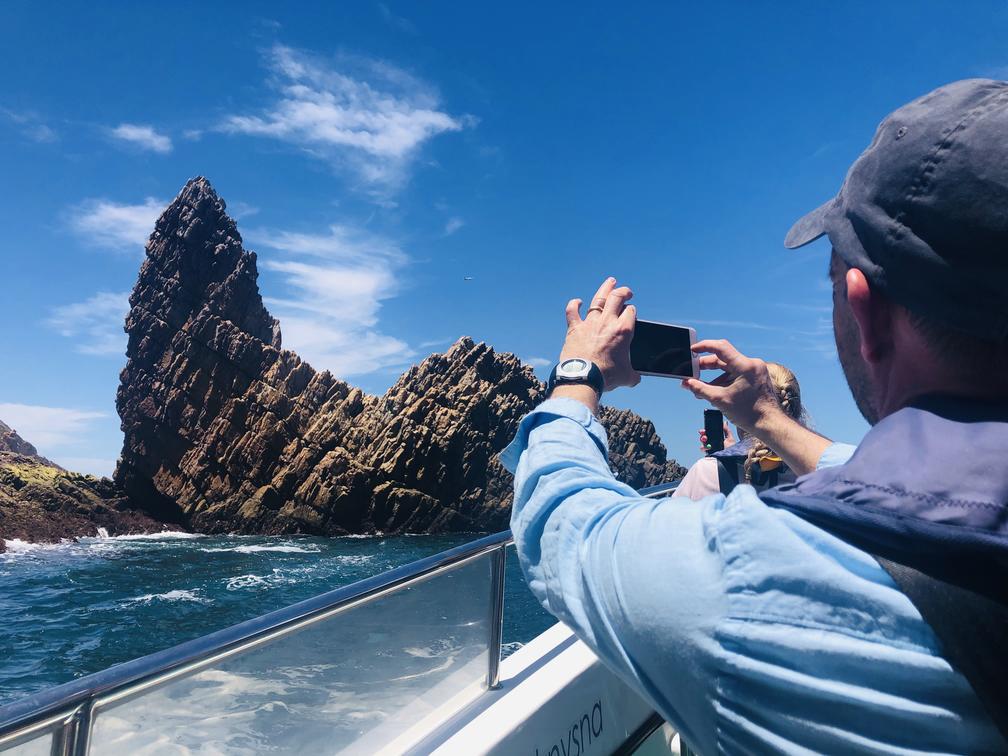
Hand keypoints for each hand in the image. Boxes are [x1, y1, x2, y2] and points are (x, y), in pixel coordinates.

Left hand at [560, 277, 639, 391]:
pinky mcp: (575, 328)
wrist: (583, 377)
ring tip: (610, 282)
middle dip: (623, 292)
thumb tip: (636, 379)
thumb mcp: (626, 377)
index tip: (630, 313)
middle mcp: (607, 322)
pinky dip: (574, 305)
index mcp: (623, 331)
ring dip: (605, 289)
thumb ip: (633, 375)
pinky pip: (572, 311)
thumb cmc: (606, 376)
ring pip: (598, 299)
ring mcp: (590, 323)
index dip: (631, 311)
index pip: (630, 312)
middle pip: (617, 298)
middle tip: (626, 292)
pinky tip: (577, 302)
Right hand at [680, 339, 782, 434]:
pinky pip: (736, 374)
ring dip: (714, 376)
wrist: (770, 425)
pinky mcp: (756, 377)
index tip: (692, 350)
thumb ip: (700, 389)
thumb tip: (686, 383)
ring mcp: (755, 371)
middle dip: (706, 365)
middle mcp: (752, 364)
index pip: (721, 347)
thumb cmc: (749, 414)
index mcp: (745, 366)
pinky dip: (724, 380)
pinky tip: (714, 390)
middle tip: (692, 371)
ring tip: (701, 387)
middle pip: (724, 358)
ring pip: (729, 367)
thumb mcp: (720, 400)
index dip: (704, 346)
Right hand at [698, 423, 736, 451]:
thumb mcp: (730, 438)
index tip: (704, 429)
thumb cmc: (732, 449)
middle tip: (703, 433)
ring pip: (703, 443)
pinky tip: (705, 447)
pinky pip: (703, 449)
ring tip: (705, 439)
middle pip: (705, 437)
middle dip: (703, 434)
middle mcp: (713, 443)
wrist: (731, 459)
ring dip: (702, 440)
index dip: (706, 431)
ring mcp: (711, 448)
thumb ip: (726, 430)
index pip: (710, 433)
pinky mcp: (709, 453)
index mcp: (717, 438)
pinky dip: (703, 447)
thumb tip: (724, 422)